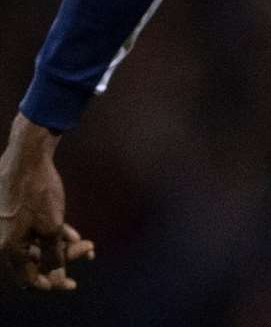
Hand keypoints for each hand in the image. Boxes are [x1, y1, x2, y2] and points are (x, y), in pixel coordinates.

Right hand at [0, 113, 92, 291]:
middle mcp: (5, 240)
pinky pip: (36, 232)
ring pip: (38, 245)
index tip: (73, 284)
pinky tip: (75, 236)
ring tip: (88, 245)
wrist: (27, 157)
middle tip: (90, 250)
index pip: (29, 279)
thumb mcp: (51, 226)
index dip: (51, 284)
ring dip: (62, 247)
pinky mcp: (17, 214)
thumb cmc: (37, 192)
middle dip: (63, 259)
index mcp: (9, 248)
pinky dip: (54, 235)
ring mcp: (10, 227)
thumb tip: (56, 280)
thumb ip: (54, 255)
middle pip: (35, 261)